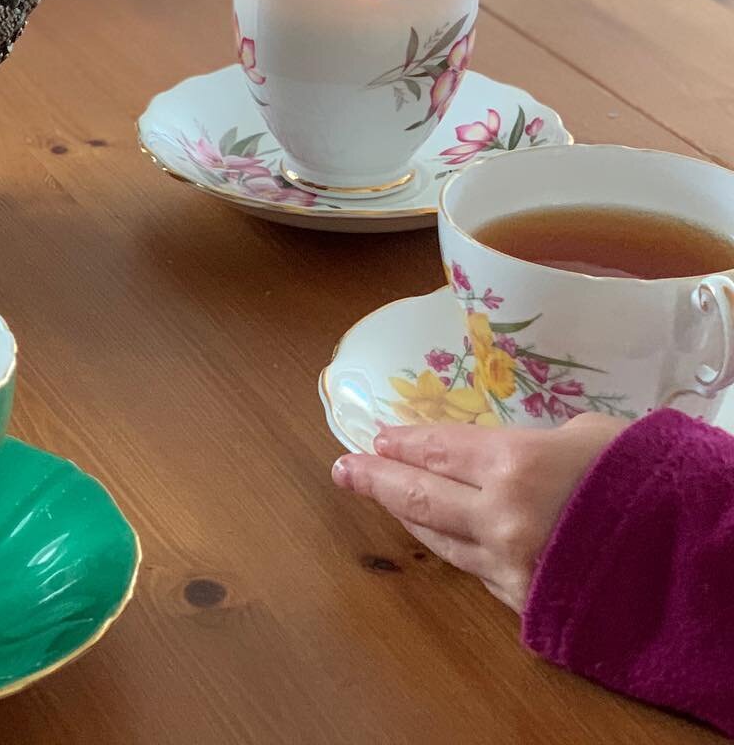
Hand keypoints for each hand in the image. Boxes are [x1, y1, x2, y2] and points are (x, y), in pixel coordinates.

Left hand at [332, 414, 627, 611]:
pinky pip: (475, 571)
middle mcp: (499, 516)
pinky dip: (450, 548)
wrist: (702, 564)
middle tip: (344, 467)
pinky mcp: (527, 605)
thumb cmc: (651, 483)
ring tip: (377, 496)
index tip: (376, 436)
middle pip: (419, 494)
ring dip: (404, 515)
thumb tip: (508, 451)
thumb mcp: (591, 437)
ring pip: (438, 538)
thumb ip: (538, 442)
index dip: (403, 442)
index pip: (437, 449)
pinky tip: (435, 537)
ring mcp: (509, 565)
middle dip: (375, 477)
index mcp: (513, 463)